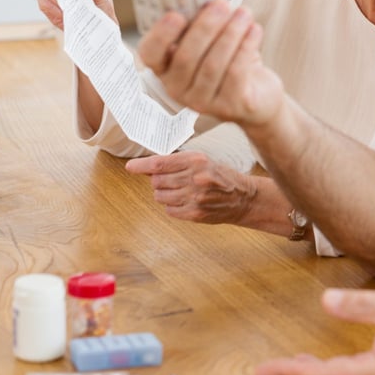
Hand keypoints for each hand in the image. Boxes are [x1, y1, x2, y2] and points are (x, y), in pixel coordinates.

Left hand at [126, 151, 255, 224]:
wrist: (243, 198)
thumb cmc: (222, 177)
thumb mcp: (203, 161)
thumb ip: (178, 163)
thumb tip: (150, 166)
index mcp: (196, 161)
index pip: (160, 163)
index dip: (141, 166)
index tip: (131, 167)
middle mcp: (194, 178)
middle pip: (157, 181)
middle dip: (159, 180)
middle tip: (172, 180)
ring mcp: (194, 198)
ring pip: (160, 196)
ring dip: (165, 194)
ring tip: (181, 191)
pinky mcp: (194, 213)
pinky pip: (169, 210)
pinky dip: (173, 206)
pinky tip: (186, 201)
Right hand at [137, 0, 284, 126]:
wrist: (258, 95)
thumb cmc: (228, 61)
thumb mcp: (210, 39)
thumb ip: (201, 23)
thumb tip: (206, 4)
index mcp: (165, 68)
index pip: (150, 54)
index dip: (161, 35)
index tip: (177, 15)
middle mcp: (177, 89)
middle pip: (186, 57)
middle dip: (206, 26)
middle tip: (222, 4)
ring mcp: (201, 102)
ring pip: (213, 65)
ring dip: (230, 34)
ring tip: (243, 14)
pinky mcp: (228, 107)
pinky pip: (235, 73)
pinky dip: (245, 47)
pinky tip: (254, 30)